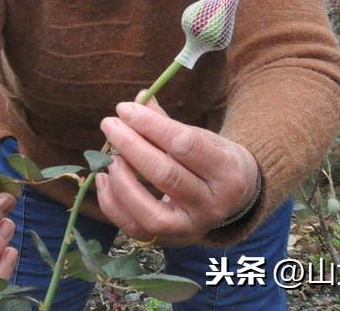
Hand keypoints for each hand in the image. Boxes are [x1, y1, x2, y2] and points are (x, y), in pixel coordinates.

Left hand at [96, 99, 259, 246]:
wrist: (235, 199)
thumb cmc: (211, 159)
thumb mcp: (201, 137)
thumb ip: (166, 121)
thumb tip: (137, 98)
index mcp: (227, 170)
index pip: (184, 144)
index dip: (150, 124)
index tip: (124, 109)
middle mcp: (213, 204)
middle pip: (166, 175)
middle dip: (131, 146)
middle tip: (109, 125)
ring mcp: (192, 228)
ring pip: (151, 213)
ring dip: (122, 182)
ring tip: (109, 157)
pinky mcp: (171, 241)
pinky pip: (135, 229)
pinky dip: (112, 204)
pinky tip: (103, 178)